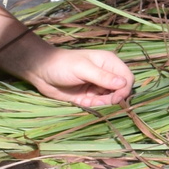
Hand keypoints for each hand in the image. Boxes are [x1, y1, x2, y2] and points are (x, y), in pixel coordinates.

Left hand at [0, 36, 133, 107]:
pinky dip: (94, 106)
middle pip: (121, 91)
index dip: (124, 89)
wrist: (41, 72)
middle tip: (98, 100)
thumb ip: (102, 77)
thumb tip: (123, 84)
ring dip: (102, 104)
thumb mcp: (82, 68)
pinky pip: (98, 105)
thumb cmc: (62, 64)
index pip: (127, 78)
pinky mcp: (89, 96)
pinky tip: (84, 102)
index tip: (115, 98)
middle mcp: (106, 74)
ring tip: (89, 100)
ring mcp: (97, 86)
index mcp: (109, 62)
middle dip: (113, 98)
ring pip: (110, 100)